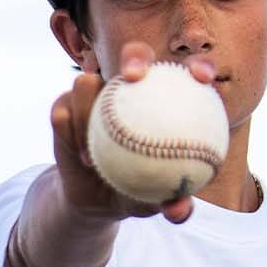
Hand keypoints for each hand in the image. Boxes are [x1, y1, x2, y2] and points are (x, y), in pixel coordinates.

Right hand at [49, 40, 217, 225]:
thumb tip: (180, 211)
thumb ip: (172, 203)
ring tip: (94, 134)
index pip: (187, 73)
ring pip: (88, 83)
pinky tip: (82, 155)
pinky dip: (71, 132)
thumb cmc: (139, 193)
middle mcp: (129, 86)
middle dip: (136, 56)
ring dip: (88, 105)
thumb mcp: (157, 202)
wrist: (97, 199)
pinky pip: (64, 112)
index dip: (199, 65)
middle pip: (135, 55)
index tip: (202, 77)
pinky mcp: (65, 107)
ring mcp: (94, 94)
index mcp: (165, 98)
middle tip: (134, 77)